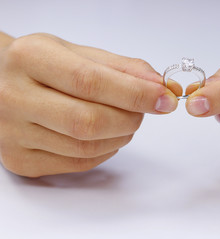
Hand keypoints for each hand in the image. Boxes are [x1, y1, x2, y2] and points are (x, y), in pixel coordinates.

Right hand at [0, 33, 179, 176]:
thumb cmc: (44, 66)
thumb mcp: (78, 53)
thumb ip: (122, 68)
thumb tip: (159, 86)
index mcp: (30, 59)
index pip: (90, 82)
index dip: (134, 94)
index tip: (164, 98)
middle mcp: (13, 97)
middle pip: (89, 121)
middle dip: (131, 118)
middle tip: (145, 110)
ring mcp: (13, 134)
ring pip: (86, 147)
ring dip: (121, 135)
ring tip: (125, 120)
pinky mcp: (21, 161)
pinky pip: (79, 163)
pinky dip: (106, 151)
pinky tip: (107, 135)